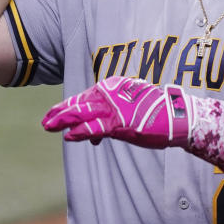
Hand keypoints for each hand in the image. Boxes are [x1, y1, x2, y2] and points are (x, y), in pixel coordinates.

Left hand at [42, 76, 195, 148]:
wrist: (177, 116)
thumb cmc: (155, 114)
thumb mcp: (129, 113)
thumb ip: (109, 121)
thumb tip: (92, 136)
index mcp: (113, 87)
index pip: (85, 97)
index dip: (68, 106)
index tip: (54, 113)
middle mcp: (111, 94)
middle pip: (79, 103)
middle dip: (60, 112)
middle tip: (45, 120)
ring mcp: (114, 108)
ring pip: (82, 113)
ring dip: (63, 120)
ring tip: (49, 126)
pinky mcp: (120, 123)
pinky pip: (95, 128)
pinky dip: (81, 132)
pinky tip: (69, 136)